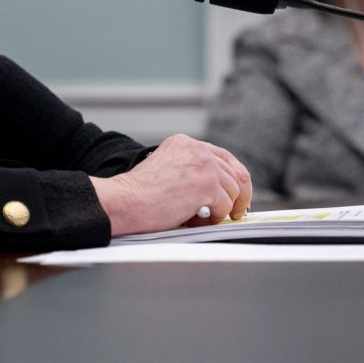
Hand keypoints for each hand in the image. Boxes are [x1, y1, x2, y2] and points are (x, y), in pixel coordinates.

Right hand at [91, 134, 252, 236]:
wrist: (124, 201)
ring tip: (201, 218)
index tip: (236, 193)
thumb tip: (215, 190)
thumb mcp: (167, 168)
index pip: (224, 157)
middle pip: (235, 173)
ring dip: (221, 209)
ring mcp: (204, 166)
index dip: (234, 178)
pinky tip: (197, 219)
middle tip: (235, 212)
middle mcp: (197, 149)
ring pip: (233, 191)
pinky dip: (215, 218)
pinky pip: (225, 206)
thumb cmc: (138, 193)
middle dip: (238, 196)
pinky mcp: (207, 185)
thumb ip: (190, 170)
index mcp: (185, 143)